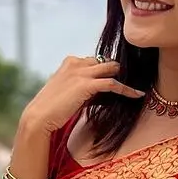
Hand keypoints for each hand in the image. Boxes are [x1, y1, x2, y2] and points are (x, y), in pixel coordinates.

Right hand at [19, 56, 144, 135]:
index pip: (95, 61)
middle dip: (118, 71)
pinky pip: (113, 83)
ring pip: (111, 68)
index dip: (106, 71)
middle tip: (133, 80)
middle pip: (105, 62)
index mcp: (70, 62)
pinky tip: (137, 95)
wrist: (40, 116)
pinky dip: (127, 89)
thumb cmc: (52, 109)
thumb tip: (101, 93)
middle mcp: (76, 63)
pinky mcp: (86, 84)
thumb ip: (83, 88)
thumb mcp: (68, 93)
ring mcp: (81, 72)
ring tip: (137, 88)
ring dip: (124, 77)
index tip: (118, 80)